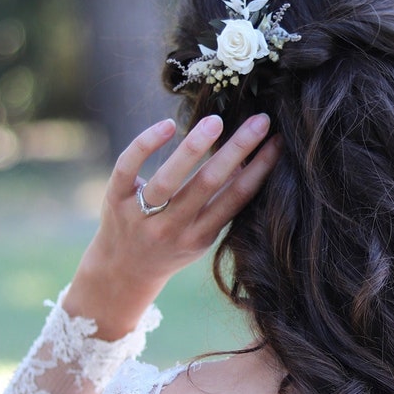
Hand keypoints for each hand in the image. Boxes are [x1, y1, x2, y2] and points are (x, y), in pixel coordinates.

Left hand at [62, 113, 278, 338]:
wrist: (121, 273)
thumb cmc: (171, 248)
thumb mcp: (201, 236)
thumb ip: (222, 205)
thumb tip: (248, 163)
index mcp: (201, 236)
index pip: (236, 198)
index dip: (260, 168)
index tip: (278, 141)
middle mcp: (172, 228)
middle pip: (208, 184)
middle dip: (237, 150)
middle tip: (260, 120)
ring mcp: (141, 216)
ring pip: (169, 179)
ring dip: (194, 148)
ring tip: (216, 121)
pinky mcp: (115, 200)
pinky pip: (128, 168)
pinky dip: (146, 145)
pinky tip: (168, 125)